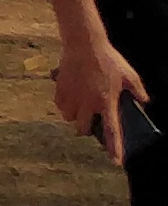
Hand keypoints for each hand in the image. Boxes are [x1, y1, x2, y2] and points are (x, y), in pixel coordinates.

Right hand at [55, 31, 152, 151]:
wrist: (84, 44)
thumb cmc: (108, 59)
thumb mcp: (130, 75)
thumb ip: (138, 91)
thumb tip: (144, 102)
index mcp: (107, 102)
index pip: (112, 131)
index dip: (114, 148)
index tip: (116, 162)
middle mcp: (88, 103)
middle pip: (84, 129)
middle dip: (88, 129)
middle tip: (92, 120)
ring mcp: (72, 96)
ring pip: (70, 118)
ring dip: (76, 117)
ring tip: (81, 107)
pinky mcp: (60, 89)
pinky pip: (60, 105)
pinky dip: (64, 106)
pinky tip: (70, 98)